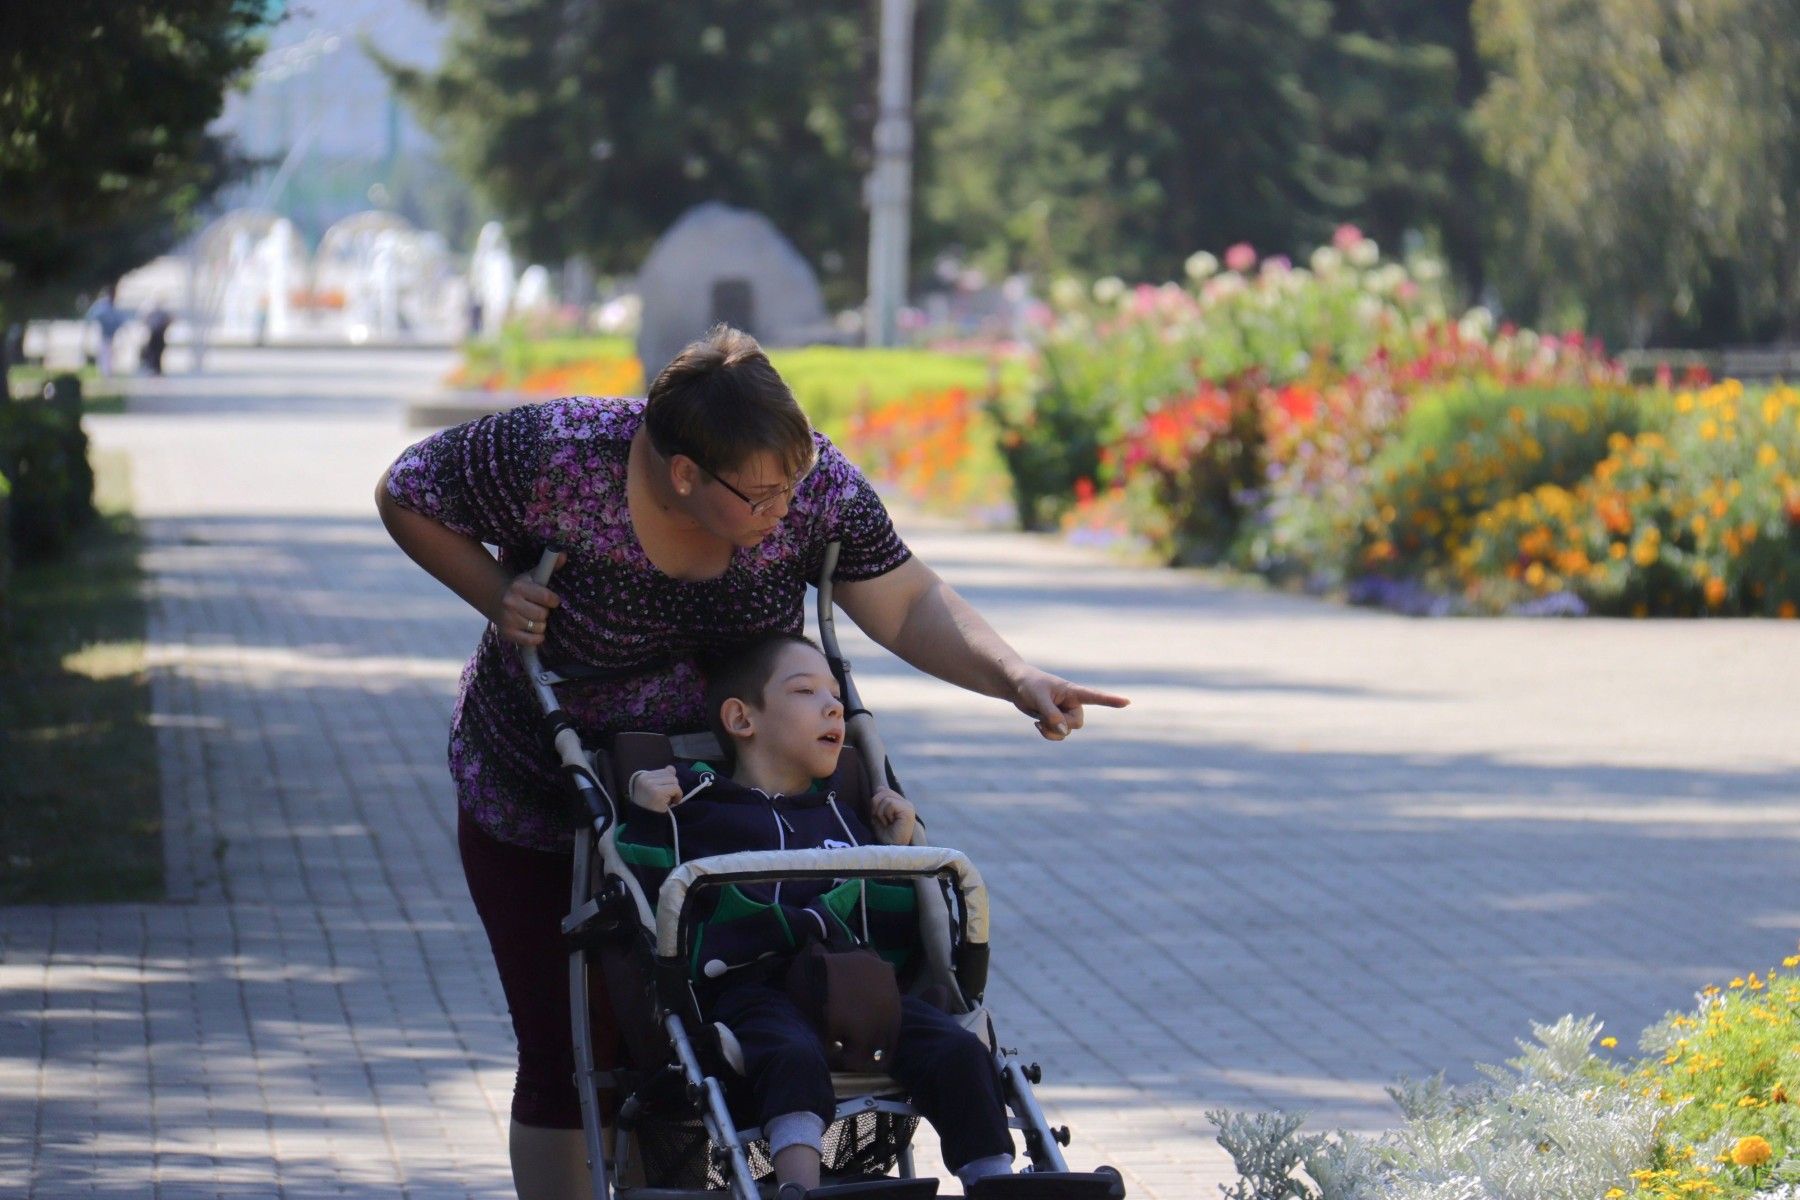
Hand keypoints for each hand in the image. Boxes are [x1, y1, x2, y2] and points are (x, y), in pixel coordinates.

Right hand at [495, 554, 563, 646]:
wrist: (498, 600)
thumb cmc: (523, 588)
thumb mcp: (534, 575)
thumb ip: (550, 566)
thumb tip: (562, 554)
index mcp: (519, 586)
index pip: (546, 597)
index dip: (553, 600)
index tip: (552, 600)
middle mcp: (510, 602)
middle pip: (542, 615)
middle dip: (545, 613)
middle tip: (539, 609)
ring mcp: (507, 619)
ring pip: (539, 628)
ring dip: (541, 625)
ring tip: (534, 618)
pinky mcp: (507, 633)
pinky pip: (531, 641)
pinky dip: (536, 637)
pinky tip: (533, 630)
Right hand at [630, 766, 683, 812]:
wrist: (645, 821)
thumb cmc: (649, 806)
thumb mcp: (653, 789)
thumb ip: (662, 778)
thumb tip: (671, 768)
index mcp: (641, 776)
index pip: (664, 771)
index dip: (667, 782)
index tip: (663, 793)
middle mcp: (645, 778)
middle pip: (669, 774)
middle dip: (671, 786)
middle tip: (666, 798)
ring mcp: (650, 784)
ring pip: (674, 780)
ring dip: (675, 791)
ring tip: (668, 800)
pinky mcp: (657, 792)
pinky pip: (676, 788)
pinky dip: (678, 795)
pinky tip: (673, 802)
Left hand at [870, 786, 916, 845]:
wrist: (891, 848)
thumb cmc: (885, 836)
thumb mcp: (878, 816)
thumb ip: (879, 802)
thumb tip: (880, 787)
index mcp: (899, 803)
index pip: (883, 790)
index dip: (875, 801)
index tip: (877, 816)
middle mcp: (905, 803)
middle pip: (883, 791)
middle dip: (876, 806)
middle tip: (881, 820)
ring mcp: (908, 806)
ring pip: (885, 798)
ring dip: (880, 813)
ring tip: (887, 823)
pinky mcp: (908, 810)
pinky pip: (890, 804)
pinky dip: (885, 814)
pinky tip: (891, 823)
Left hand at [1009, 666, 1129, 740]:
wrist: (1018, 686)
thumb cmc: (1029, 685)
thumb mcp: (1038, 698)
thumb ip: (1051, 714)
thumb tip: (1064, 731)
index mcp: (1073, 692)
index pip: (1095, 697)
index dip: (1110, 700)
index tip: (1127, 702)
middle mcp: (1073, 704)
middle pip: (1076, 723)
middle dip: (1060, 724)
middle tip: (1044, 715)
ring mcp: (1066, 713)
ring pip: (1067, 732)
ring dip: (1051, 730)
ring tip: (1038, 718)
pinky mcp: (1058, 721)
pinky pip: (1058, 735)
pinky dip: (1048, 734)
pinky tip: (1037, 724)